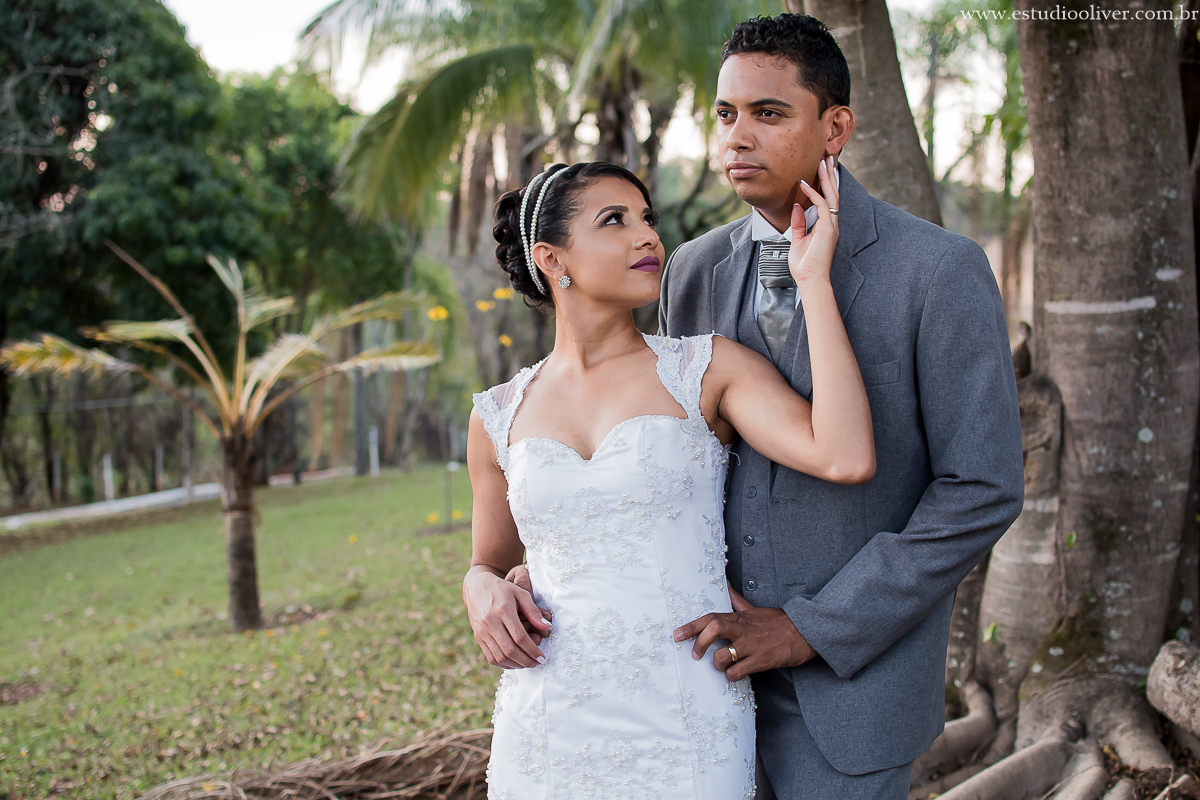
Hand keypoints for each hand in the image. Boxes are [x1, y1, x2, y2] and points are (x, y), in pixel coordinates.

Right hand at [463, 566, 551, 668]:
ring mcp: (482, 631)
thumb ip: (533, 611)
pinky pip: (491, 657)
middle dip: (526, 661)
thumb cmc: (502, 589)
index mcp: (503, 610)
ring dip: (516, 665)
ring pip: (499, 657)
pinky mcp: (478, 637)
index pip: (519, 637)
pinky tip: (515, 662)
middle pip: (509, 650)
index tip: (542, 657)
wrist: (476, 587)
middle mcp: (490, 622)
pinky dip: (504, 664)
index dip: (532, 650)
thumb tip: (547, 627)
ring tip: (528, 663)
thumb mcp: (520, 593)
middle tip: (538, 663)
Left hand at [673, 605, 815, 681]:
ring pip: (724, 656)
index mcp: (740, 618)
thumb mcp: (755, 608)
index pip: (711, 618)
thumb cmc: (778, 622)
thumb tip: (725, 584)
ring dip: (717, 664)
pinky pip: (739, 671)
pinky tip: (735, 674)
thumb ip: (737, 600)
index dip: (691, 626)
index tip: (677, 634)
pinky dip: (732, 676)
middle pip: (714, 629)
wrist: (805, 632)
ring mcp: (753, 646)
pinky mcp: (762, 661)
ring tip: (721, 666)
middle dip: (699, 643)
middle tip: (694, 655)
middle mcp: (744, 630)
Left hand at [789, 155, 840, 284]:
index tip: (820, 168)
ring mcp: (831, 225)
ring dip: (826, 178)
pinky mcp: (828, 229)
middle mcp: (831, 223)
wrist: (810, 280)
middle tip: (827, 157)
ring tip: (822, 161)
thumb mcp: (797, 239)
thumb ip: (798, 223)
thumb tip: (796, 206)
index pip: (827, 199)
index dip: (825, 184)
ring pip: (831, 195)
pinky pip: (822, 205)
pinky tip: (805, 184)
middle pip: (833, 193)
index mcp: (826, 225)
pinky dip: (813, 193)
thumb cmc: (805, 265)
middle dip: (830, 175)